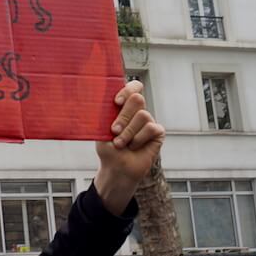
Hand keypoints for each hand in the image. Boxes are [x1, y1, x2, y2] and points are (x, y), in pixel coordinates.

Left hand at [94, 80, 164, 214]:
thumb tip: (97, 98)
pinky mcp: (157, 133)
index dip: (127, 90)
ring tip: (120, 144)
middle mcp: (138, 111)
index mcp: (125, 106)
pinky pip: (151, 128)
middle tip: (114, 130)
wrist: (117, 168)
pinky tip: (133, 146)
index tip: (117, 102)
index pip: (133, 87)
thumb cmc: (108, 149)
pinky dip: (139, 139)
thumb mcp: (101, 130)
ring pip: (143, 115)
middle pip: (137, 99)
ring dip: (128, 132)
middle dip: (123, 116)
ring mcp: (149, 121)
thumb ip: (104, 114)